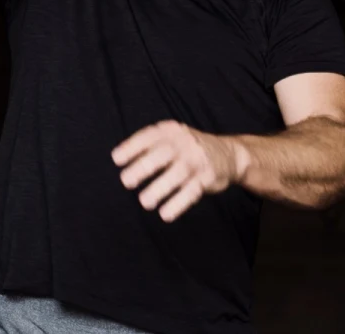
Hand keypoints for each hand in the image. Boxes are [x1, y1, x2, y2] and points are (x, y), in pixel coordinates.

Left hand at [111, 120, 241, 222]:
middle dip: (143, 167)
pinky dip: (178, 203)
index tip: (116, 159)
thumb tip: (119, 159)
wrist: (228, 153)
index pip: (149, 136)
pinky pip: (192, 191)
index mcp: (171, 131)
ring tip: (145, 202)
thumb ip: (150, 146)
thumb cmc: (189, 148)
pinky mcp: (208, 177)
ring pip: (178, 173)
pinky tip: (166, 214)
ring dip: (160, 188)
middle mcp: (184, 142)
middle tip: (126, 181)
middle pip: (163, 153)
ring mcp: (197, 159)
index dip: (132, 147)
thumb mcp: (172, 138)